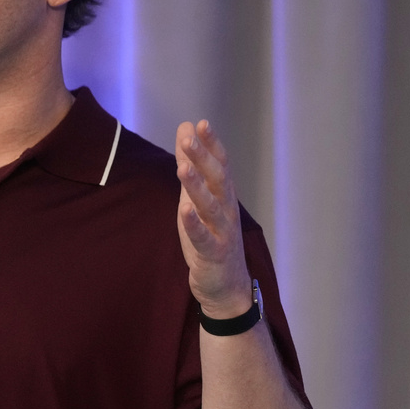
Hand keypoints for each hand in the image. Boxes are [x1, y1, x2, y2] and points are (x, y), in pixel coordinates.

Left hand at [175, 120, 252, 318]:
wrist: (225, 284)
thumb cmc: (211, 234)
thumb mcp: (196, 195)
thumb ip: (191, 162)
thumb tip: (185, 128)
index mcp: (223, 193)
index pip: (220, 163)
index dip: (212, 144)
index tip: (201, 123)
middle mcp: (226, 209)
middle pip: (217, 179)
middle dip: (203, 158)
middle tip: (189, 139)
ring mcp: (222, 231)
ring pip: (210, 205)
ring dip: (197, 186)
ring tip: (182, 168)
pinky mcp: (213, 253)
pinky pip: (203, 236)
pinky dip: (194, 223)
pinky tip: (184, 210)